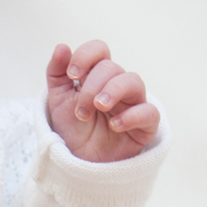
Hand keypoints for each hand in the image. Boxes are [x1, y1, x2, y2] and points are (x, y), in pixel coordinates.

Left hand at [45, 40, 158, 162]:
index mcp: (96, 75)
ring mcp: (133, 103)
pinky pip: (150, 112)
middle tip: (80, 111)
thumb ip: (57, 73)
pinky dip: (132, 116)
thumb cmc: (72, 127)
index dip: (86, 56)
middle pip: (112, 68)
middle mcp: (117, 85)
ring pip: (134, 81)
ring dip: (113, 91)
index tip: (72, 75)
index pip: (99, 50)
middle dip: (92, 87)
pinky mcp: (145, 125)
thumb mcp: (57, 99)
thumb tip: (62, 47)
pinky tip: (114, 125)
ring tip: (98, 107)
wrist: (79, 160)